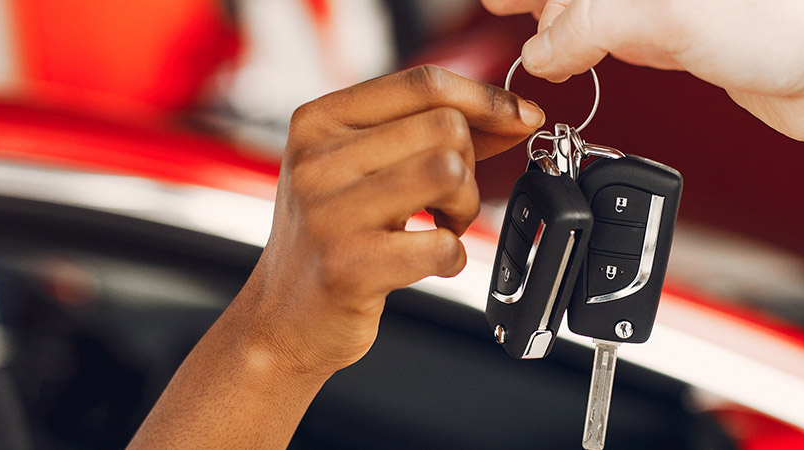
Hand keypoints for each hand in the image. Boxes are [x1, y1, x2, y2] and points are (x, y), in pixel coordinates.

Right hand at [130, 66, 543, 449]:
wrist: (282, 317)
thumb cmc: (330, 237)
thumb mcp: (362, 168)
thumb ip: (426, 132)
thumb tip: (512, 114)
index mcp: (319, 121)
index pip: (422, 83)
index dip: (486, 99)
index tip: (521, 117)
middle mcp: (316, 160)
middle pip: (445, 127)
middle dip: (469, 166)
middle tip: (447, 200)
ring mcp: (328, 213)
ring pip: (448, 171)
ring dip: (464, 206)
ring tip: (440, 225)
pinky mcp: (347, 266)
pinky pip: (441, 244)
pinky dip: (451, 256)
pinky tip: (427, 261)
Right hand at [482, 0, 803, 153]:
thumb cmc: (785, 26)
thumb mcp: (665, 18)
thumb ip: (588, 26)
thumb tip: (542, 50)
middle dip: (544, 0)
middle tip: (500, 6)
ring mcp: (675, 1)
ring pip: (599, 7)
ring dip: (562, 22)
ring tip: (531, 38)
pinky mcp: (686, 36)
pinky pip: (621, 33)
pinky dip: (591, 44)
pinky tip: (572, 54)